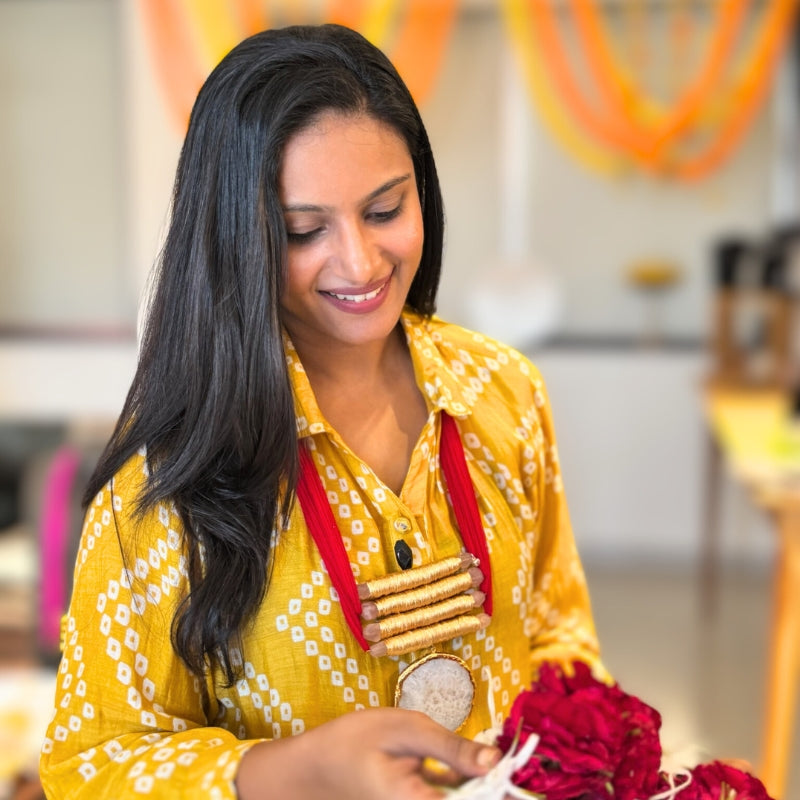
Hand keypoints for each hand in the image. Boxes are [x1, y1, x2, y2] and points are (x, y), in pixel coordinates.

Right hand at [235, 707, 500, 799]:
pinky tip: (472, 766)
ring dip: (482, 784)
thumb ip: (451, 747)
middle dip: (492, 784)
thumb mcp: (404, 731)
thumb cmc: (353, 742)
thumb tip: (496, 760)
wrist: (312, 768)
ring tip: (496, 762)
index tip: (517, 765)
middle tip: (505, 758)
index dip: (502, 787)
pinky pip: (450, 799)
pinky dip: (465, 784)